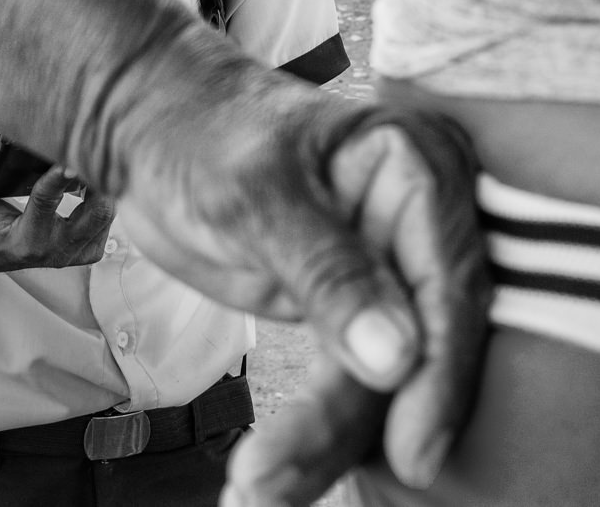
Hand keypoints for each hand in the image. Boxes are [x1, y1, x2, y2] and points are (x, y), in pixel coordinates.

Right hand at [0, 153, 114, 270]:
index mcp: (27, 242)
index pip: (46, 202)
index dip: (57, 177)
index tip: (67, 155)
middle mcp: (56, 251)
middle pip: (94, 214)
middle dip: (97, 181)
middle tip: (94, 149)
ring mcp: (75, 254)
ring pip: (105, 216)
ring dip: (105, 186)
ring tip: (97, 157)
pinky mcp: (88, 252)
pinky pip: (107, 223)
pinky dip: (105, 199)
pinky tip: (95, 179)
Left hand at [94, 27, 484, 504]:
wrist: (148, 129)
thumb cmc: (202, 133)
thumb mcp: (256, 194)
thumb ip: (327, 272)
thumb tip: (397, 361)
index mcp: (421, 169)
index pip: (451, 286)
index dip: (437, 376)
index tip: (414, 453)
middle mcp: (422, 225)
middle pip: (421, 347)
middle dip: (364, 425)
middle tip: (280, 480)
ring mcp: (390, 275)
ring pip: (382, 383)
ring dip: (324, 444)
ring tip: (256, 490)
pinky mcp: (355, 317)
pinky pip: (350, 388)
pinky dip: (309, 436)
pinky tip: (265, 480)